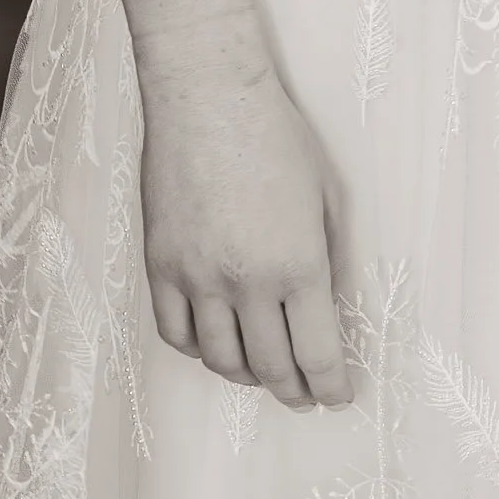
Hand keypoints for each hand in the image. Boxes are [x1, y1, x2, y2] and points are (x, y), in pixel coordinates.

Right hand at [136, 12, 351, 410]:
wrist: (210, 100)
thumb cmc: (279, 140)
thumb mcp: (327, 198)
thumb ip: (326, 257)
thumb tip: (325, 305)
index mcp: (299, 265)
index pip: (317, 352)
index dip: (330, 385)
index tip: (337, 398)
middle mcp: (247, 282)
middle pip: (270, 366)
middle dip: (294, 390)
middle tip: (305, 397)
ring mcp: (197, 277)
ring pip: (220, 358)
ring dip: (247, 376)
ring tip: (264, 376)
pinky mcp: (160, 266)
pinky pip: (175, 332)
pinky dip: (198, 350)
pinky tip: (215, 347)